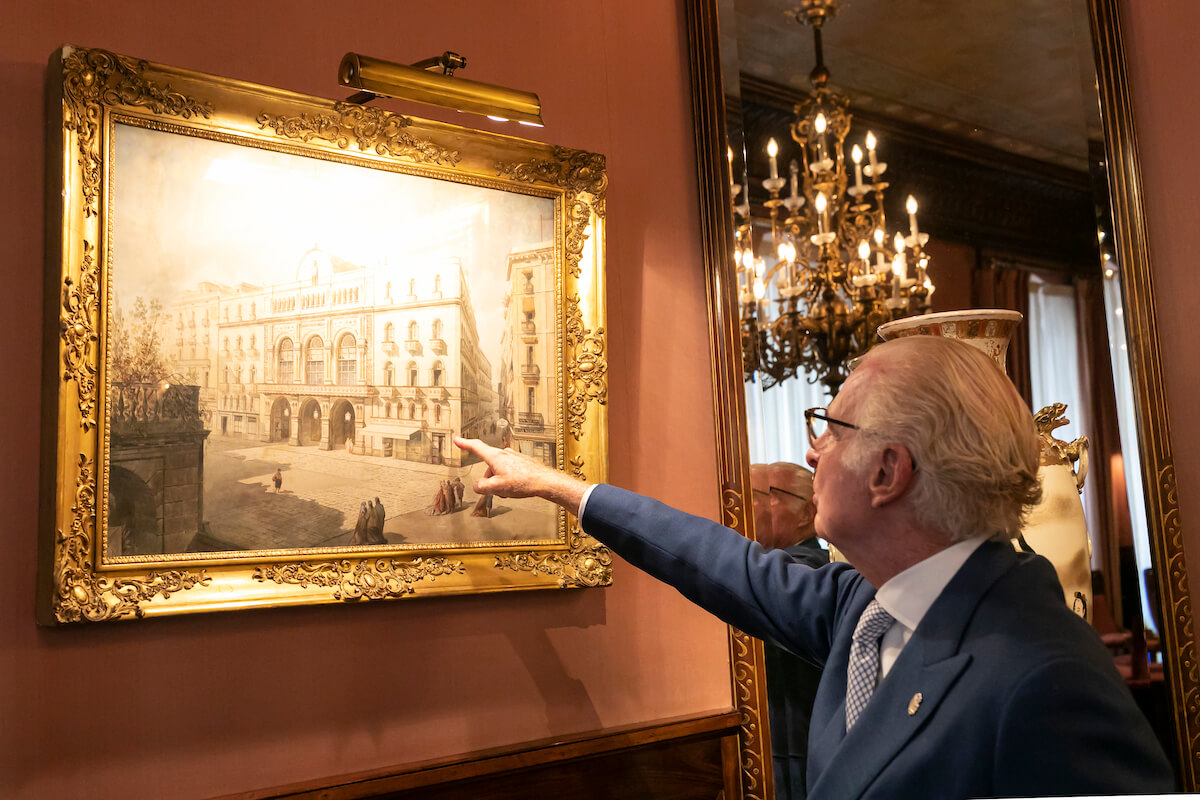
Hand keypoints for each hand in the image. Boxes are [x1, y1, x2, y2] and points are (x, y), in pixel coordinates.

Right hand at [453, 437, 587, 514]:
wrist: (545, 482)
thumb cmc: (523, 483)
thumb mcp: (496, 488)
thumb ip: (481, 487)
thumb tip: (477, 485)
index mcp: (495, 457)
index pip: (476, 447)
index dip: (465, 444)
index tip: (457, 439)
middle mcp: (504, 454)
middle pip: (488, 467)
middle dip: (489, 479)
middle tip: (498, 491)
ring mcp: (513, 458)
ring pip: (499, 471)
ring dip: (500, 482)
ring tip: (510, 491)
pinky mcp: (521, 463)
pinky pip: (508, 472)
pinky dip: (509, 481)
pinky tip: (517, 488)